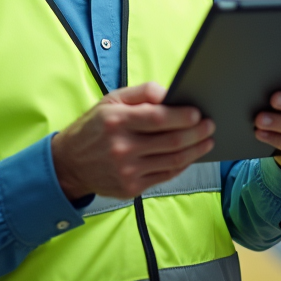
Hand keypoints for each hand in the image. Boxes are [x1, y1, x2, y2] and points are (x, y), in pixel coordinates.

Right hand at [51, 82, 215, 200]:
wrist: (70, 163)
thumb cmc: (95, 127)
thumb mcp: (111, 100)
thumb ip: (142, 93)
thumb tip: (169, 93)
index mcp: (117, 121)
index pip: (159, 118)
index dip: (183, 116)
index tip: (198, 113)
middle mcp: (122, 147)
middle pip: (171, 141)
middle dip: (196, 133)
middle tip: (210, 126)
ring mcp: (127, 170)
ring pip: (172, 161)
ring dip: (195, 150)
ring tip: (207, 140)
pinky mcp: (131, 187)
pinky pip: (165, 175)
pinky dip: (182, 165)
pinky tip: (190, 155)